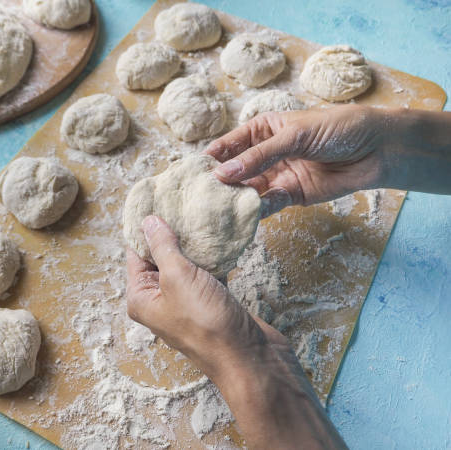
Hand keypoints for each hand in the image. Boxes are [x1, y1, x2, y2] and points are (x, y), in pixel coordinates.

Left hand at [126, 215, 346, 448]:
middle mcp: (160, 299)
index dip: (143, 225)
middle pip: (160, 255)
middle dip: (170, 229)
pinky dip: (212, 255)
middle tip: (180, 199)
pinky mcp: (211, 301)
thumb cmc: (207, 322)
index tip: (153, 197)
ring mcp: (187, 301)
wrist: (250, 358)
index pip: (136, 252)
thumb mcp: (178, 278)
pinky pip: (206, 271)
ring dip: (193, 241)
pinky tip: (220, 235)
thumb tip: (148, 221)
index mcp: (142, 297)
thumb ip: (163, 246)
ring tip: (199, 210)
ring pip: (185, 262)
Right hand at [205, 104, 390, 216]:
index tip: (191, 173)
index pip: (228, 145)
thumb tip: (224, 173)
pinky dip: (258, 209)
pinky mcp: (291, 195)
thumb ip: (259, 155)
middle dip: (220, 183)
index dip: (210, 158)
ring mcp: (277, 175)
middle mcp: (265, 154)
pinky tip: (247, 213)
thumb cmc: (337, 129)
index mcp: (262, 130)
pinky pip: (269, 203)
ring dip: (236, 198)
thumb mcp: (294, 135)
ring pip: (249, 189)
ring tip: (219, 209)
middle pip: (235, 170)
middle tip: (200, 196)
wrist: (377, 149)